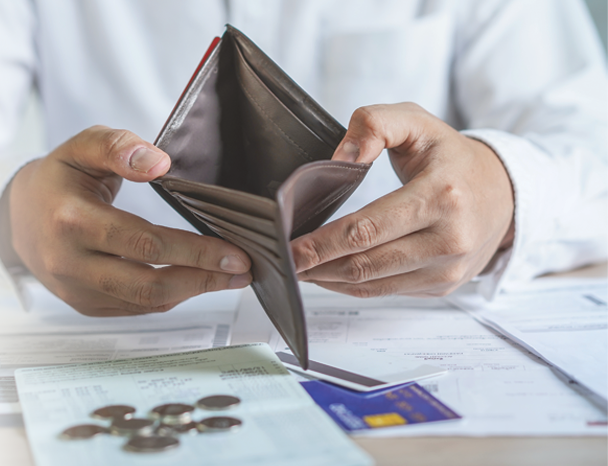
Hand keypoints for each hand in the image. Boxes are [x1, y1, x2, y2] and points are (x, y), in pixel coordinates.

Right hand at [0, 125, 251, 315]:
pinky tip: (192, 281)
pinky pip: (133, 308)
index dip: (193, 251)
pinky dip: (167, 297)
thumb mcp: (81, 147)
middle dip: (202, 279)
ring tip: (228, 277)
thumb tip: (160, 163)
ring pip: (143, 303)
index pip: (142, 242)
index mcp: (71, 220)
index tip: (233, 250)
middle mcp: (69, 261)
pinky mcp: (82, 305)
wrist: (16, 216)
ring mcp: (74, 289)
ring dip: (191, 291)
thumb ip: (118, 147)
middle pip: (147, 284)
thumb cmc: (57, 179)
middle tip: (242, 269)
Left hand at [292, 103, 514, 297]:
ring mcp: (449, 268)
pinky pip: (387, 291)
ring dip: (328, 279)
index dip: (322, 243)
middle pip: (365, 263)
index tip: (289, 247)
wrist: (504, 191)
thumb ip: (375, 124)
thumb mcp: (416, 122)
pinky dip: (352, 285)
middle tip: (282, 260)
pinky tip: (329, 273)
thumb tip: (341, 157)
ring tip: (299, 268)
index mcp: (442, 195)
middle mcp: (450, 238)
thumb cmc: (451, 156)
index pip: (367, 229)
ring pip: (372, 284)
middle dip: (316, 265)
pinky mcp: (444, 285)